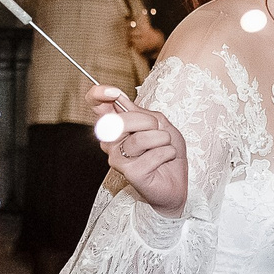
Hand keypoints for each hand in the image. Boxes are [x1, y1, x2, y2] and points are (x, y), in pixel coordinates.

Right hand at [92, 87, 186, 212]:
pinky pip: (154, 154)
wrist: (177, 180)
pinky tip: (164, 161)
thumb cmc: (166, 150)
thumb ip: (140, 111)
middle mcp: (110, 141)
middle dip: (149, 123)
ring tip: (164, 147)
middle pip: (122, 120)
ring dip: (162, 140)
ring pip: (141, 138)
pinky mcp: (130, 172)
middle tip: (158, 133)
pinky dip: (167, 153)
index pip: (96, 104)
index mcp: (115, 125)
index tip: (113, 93)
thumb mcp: (159, 123)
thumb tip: (118, 98)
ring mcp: (117, 158)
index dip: (99, 95)